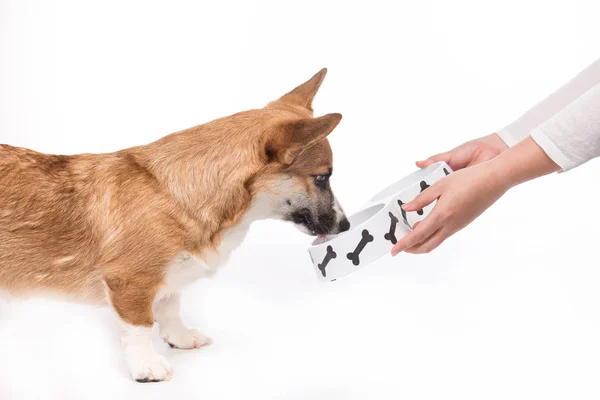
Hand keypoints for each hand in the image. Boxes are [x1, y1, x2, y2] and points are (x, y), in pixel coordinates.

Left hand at [391, 137, 559, 254]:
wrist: (495, 180)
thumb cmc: (469, 179)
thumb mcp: (440, 185)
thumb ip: (422, 198)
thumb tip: (406, 208)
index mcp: (442, 215)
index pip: (418, 235)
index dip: (404, 244)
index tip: (393, 250)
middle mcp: (450, 225)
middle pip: (427, 245)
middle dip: (411, 249)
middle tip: (399, 246)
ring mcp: (458, 226)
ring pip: (436, 241)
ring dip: (421, 242)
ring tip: (409, 236)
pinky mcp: (463, 223)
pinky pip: (444, 234)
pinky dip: (432, 234)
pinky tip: (426, 225)